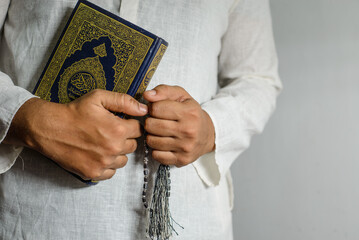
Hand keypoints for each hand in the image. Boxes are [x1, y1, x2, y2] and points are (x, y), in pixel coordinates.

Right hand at [4, 89, 147, 180]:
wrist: (49, 128)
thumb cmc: (74, 111)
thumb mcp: (98, 98)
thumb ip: (124, 101)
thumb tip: (144, 109)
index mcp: (118, 130)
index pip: (139, 129)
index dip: (130, 124)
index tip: (121, 123)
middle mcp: (113, 149)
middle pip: (133, 145)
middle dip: (125, 138)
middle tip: (110, 132)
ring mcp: (103, 163)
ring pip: (123, 160)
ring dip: (118, 153)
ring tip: (104, 143)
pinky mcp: (93, 173)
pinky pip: (111, 172)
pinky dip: (107, 165)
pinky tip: (98, 155)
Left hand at [143, 85, 214, 166]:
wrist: (208, 134)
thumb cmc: (191, 113)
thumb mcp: (181, 96)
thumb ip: (164, 91)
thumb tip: (147, 95)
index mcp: (189, 112)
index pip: (156, 108)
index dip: (152, 108)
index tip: (157, 110)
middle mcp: (188, 130)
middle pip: (151, 125)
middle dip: (150, 122)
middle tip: (157, 121)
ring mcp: (185, 146)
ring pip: (151, 141)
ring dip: (152, 136)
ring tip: (159, 132)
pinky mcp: (182, 159)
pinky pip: (157, 155)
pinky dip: (156, 149)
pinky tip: (163, 143)